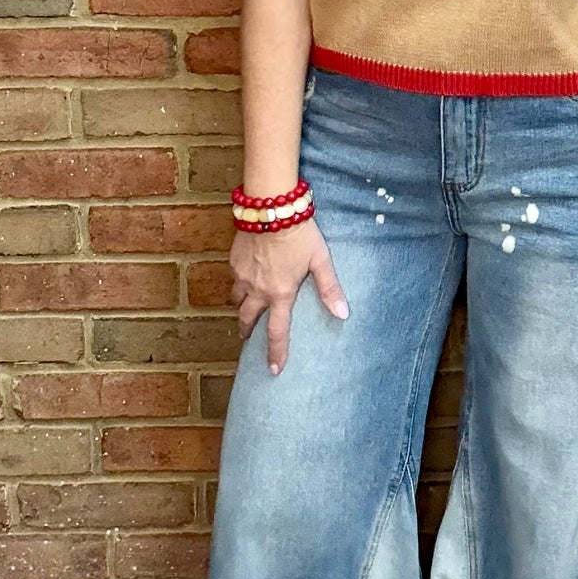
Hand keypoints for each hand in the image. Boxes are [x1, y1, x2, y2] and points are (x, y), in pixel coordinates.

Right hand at [229, 220, 348, 375]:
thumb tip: (343, 314)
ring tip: (244, 307)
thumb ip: (330, 288)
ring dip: (241, 305)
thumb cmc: (300, 234)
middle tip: (246, 338)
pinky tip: (245, 274)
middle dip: (247, 330)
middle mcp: (258, 290)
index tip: (274, 370)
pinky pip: (234, 277)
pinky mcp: (234, 260)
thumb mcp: (320, 261)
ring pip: (237, 298)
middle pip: (248, 318)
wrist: (271, 208)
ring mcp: (242, 275)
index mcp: (281, 294)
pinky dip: (239, 281)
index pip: (277, 332)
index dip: (276, 353)